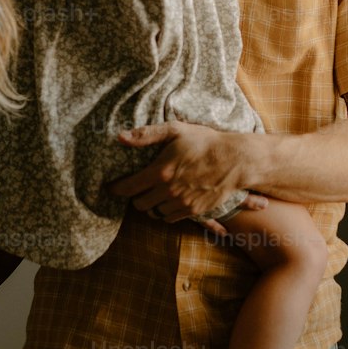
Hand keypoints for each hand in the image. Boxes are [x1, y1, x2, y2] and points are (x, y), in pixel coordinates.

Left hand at [111, 121, 267, 221]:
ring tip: (155, 193)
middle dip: (135, 196)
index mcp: (160, 172)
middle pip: (139, 204)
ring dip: (151, 204)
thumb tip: (120, 137)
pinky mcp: (193, 211)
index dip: (116, 189)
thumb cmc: (205, 142)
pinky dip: (166, 211)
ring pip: (154, 212)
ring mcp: (181, 203)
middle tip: (139, 187)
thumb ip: (147, 135)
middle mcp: (168, 191)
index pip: (128, 188)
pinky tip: (170, 199)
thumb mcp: (176, 130)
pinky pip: (169, 218)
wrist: (235, 160)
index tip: (112, 187)